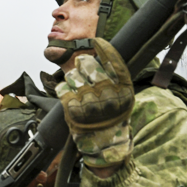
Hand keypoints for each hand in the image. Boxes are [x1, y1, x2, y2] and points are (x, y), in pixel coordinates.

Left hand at [55, 38, 133, 168]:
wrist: (105, 145)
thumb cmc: (113, 120)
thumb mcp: (123, 99)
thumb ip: (116, 80)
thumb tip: (103, 57)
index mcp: (123, 90)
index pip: (114, 61)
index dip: (104, 48)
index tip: (97, 41)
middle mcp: (106, 94)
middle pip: (89, 66)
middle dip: (83, 63)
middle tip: (82, 65)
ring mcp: (88, 101)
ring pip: (73, 75)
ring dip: (73, 76)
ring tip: (77, 84)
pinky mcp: (72, 109)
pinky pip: (62, 89)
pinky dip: (63, 88)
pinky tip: (68, 92)